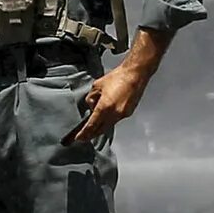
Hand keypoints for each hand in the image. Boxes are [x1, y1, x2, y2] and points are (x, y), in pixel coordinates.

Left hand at [66, 29, 168, 144]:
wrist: (134, 75)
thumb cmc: (117, 77)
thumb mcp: (97, 86)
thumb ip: (91, 98)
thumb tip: (91, 105)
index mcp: (105, 107)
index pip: (92, 125)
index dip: (84, 133)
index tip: (79, 138)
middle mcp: (114, 113)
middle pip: (100, 130)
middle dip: (91, 134)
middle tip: (84, 137)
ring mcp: (122, 114)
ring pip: (108, 125)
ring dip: (100, 127)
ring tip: (93, 126)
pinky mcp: (128, 113)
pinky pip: (116, 120)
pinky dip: (109, 120)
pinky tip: (106, 115)